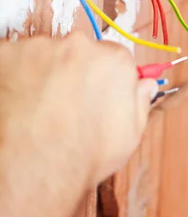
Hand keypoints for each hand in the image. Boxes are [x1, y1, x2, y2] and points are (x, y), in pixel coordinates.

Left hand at [0, 33, 156, 188]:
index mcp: (113, 61)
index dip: (103, 77)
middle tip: (65, 105)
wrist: (36, 170)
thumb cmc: (83, 156)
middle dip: (72, 72)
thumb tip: (145, 86)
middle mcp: (78, 46)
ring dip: (41, 75)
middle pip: (77, 51)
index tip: (95, 92)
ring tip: (39, 110)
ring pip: (42, 55)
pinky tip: (18, 106)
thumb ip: (140, 101)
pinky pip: (9, 60)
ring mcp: (37, 48)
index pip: (112, 55)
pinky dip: (11, 78)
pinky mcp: (4, 55)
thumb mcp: (130, 134)